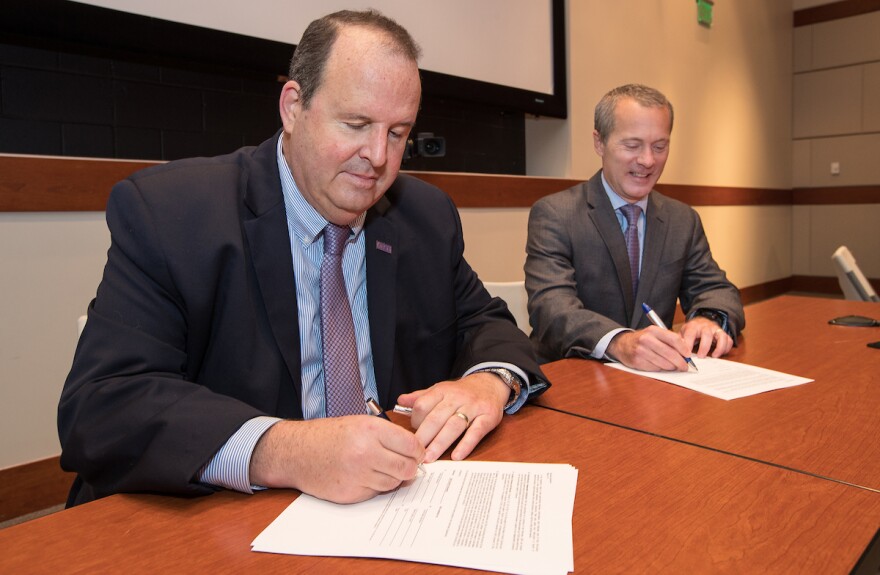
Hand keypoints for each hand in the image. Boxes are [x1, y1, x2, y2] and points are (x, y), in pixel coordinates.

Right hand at [249, 415, 423, 503]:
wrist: (297, 453)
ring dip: (393, 478)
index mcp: (370, 430)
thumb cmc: (329, 436)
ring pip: (394, 483)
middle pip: (407, 468)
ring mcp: (358, 475)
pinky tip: (364, 476)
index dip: (418, 451)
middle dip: (410, 468)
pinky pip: (376, 492)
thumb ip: (387, 435)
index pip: (411, 445)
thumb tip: (415, 450)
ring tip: (381, 467)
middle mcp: (366, 452)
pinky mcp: (351, 494)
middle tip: (406, 464)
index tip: (416, 453)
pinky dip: (375, 486)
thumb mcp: (359, 423)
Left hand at [396, 372, 508, 462]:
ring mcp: (473, 407)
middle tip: (415, 454)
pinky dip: (466, 445)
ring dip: (440, 443)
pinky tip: (456, 456)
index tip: (411, 436)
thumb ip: (420, 397)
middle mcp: (457, 397)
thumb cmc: (461, 392)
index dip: (415, 422)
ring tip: (430, 458)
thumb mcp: (440, 390)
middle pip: (436, 418)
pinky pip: (476, 432)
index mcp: (442, 390)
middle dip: (424, 437)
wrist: (490, 384)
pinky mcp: (488, 417)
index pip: (422, 405)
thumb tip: (400, 401)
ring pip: (454, 426)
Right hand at [607, 326, 691, 371]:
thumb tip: (686, 351)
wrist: (622, 344)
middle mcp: (646, 339)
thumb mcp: (654, 334)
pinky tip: (659, 365)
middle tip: (685, 366)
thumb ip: (669, 339)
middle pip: (670, 353)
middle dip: (681, 362)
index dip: (683, 349)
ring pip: (664, 363)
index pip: (674, 339)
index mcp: (653, 330)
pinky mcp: (637, 361)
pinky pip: (656, 368)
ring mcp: (641, 351)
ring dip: (671, 367)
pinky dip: (660, 369)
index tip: (688, 355)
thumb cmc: (643, 340)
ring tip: (672, 366)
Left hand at [680, 316, 732, 357]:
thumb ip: (679, 341)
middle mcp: (706, 327)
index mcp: (693, 326)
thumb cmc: (691, 330)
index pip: (690, 334)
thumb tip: (675, 352)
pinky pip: (729, 340)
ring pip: (721, 336)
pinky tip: (720, 354)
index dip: (688, 344)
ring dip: (719, 347)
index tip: (687, 355)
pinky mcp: (723, 334)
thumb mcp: (683, 332)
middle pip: (707, 334)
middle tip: (700, 357)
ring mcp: (716, 330)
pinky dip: (726, 348)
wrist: (702, 321)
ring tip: (714, 356)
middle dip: (704, 347)